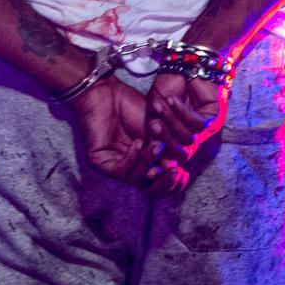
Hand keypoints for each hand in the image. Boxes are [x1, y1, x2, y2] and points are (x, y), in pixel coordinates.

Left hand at [72, 79, 188, 194]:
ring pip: (136, 180)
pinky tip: (137, 143)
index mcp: (146, 163)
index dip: (173, 183)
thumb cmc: (133, 107)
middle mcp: (131, 168)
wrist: (108, 93)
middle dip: (164, 183)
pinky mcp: (100, 162)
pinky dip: (132, 159)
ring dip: (148, 162)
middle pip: (150, 190)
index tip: (184, 173)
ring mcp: (115, 166)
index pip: (161, 184)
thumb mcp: (158, 132)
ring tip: (155, 144)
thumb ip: (166, 152)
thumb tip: (176, 171)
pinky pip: (120, 171)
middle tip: (174, 170)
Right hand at [146, 71, 228, 171]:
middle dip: (165, 140)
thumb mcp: (154, 112)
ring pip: (187, 140)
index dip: (160, 160)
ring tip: (160, 106)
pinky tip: (174, 101)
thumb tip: (149, 157)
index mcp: (176, 141)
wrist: (182, 66)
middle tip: (153, 125)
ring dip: (172, 122)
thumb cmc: (167, 88)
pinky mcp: (213, 120)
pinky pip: (198, 126)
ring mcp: (204, 132)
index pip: (170, 159)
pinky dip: (183, 113)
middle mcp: (191, 140)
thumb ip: (152, 133)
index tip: (145, 155)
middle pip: (180, 154)